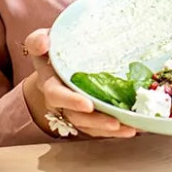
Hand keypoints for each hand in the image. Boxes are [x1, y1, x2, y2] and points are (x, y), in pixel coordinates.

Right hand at [22, 28, 136, 138]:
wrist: (56, 63)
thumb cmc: (52, 49)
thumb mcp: (41, 41)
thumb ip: (37, 41)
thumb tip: (44, 43)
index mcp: (49, 83)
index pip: (56, 94)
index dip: (71, 101)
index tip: (88, 104)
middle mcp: (61, 102)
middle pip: (77, 117)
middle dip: (97, 121)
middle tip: (115, 122)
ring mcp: (75, 111)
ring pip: (91, 126)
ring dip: (110, 130)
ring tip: (130, 129)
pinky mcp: (89, 116)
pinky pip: (101, 128)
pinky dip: (118, 129)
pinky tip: (134, 128)